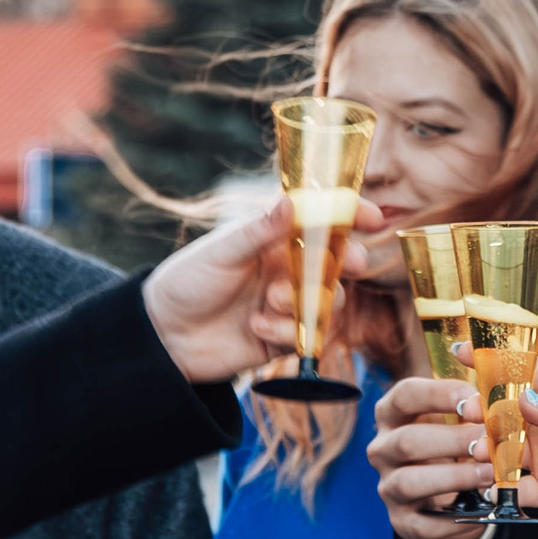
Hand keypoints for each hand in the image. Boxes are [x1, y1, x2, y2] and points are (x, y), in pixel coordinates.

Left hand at [142, 196, 381, 382]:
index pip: (322, 221)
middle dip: (349, 263)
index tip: (373, 217)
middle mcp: (288, 269)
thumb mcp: (221, 252)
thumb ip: (259, 231)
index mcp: (275, 238)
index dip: (351, 216)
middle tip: (350, 264)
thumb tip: (291, 201)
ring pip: (330, 302)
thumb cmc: (188, 282)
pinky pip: (309, 335)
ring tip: (270, 300)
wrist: (164, 337)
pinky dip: (288, 330)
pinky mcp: (283, 338)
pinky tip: (256, 326)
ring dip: (309, 301)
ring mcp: (288, 304)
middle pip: (339, 264)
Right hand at [366, 375, 488, 538]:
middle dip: (450, 440)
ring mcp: (389, 487)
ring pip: (409, 482)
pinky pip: (423, 524)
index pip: (403, 396)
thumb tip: (474, 353)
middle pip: (406, 441)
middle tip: (488, 440)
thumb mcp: (467, 415)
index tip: (473, 398)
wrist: (456, 500)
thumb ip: (476, 390)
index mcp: (395, 415)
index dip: (436, 395)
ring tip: (490, 473)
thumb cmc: (463, 445)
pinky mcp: (403, 522)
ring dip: (452, 477)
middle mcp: (383, 449)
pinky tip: (482, 508)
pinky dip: (453, 520)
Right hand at [374, 358, 537, 538]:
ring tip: (481, 450)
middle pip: (502, 408)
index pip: (523, 369)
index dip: (493, 359)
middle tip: (470, 412)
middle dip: (480, 408)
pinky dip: (497, 486)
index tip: (463, 352)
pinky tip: (495, 486)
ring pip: (499, 446)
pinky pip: (509, 486)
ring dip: (484, 447)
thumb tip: (525, 398)